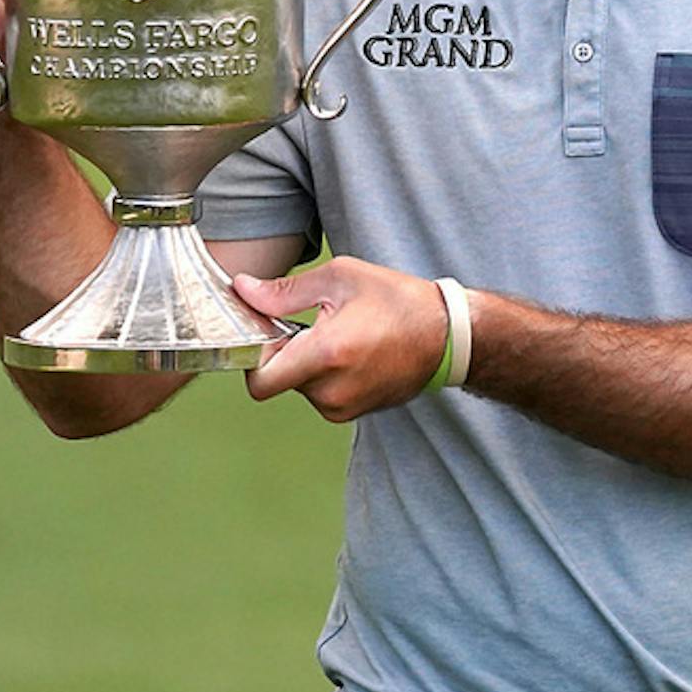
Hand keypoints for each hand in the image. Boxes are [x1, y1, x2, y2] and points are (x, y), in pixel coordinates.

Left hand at [235, 258, 450, 421]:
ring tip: (340, 337)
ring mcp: (343, 407)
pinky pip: (321, 395)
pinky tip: (352, 353)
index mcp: (325, 354)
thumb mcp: (341, 278)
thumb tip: (244, 290)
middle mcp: (331, 390)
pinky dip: (326, 376)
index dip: (254, 355)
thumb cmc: (398, 301)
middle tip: (313, 325)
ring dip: (307, 365)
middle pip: (279, 379)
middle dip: (286, 353)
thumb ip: (284, 291)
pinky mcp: (353, 413)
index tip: (269, 332)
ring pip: (300, 387)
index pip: (259, 380)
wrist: (448, 335)